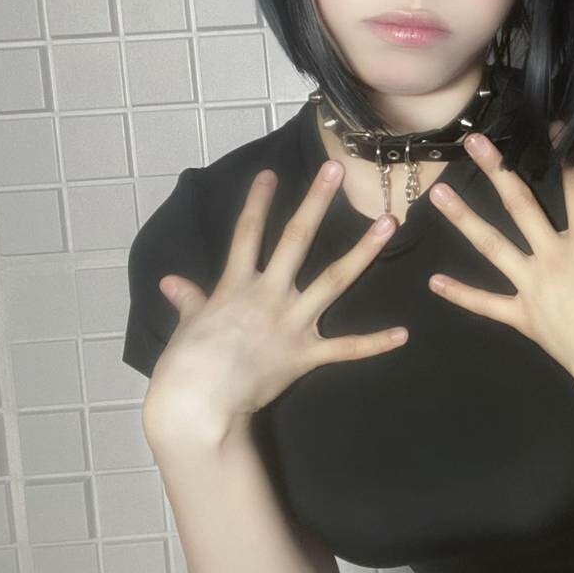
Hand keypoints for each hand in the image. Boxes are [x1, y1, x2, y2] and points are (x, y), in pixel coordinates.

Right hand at [142, 160, 408, 443]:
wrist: (199, 404)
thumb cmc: (186, 366)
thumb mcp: (187, 326)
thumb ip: (189, 301)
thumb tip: (170, 282)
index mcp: (236, 285)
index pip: (247, 233)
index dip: (258, 202)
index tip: (270, 173)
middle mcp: (268, 295)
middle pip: (297, 239)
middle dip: (316, 202)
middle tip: (337, 169)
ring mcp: (291, 323)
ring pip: (335, 280)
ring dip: (363, 251)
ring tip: (388, 224)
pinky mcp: (305, 355)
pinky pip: (345, 348)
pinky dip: (374, 343)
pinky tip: (403, 334)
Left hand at [425, 122, 573, 414]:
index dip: (566, 155)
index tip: (552, 125)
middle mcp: (551, 257)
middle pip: (520, 205)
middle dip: (498, 170)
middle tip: (473, 143)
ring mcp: (532, 286)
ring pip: (491, 245)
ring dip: (463, 218)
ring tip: (437, 194)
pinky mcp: (522, 316)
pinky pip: (486, 304)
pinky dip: (460, 293)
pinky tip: (434, 281)